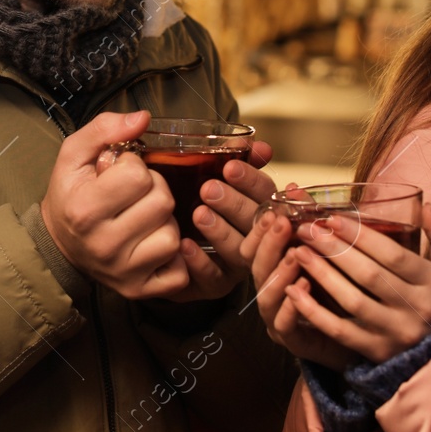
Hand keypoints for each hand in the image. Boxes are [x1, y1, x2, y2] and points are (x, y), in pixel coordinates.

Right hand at [40, 110, 187, 298]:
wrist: (59, 244)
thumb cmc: (71, 194)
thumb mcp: (74, 154)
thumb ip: (105, 128)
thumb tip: (142, 118)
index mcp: (84, 210)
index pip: (138, 175)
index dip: (134, 167)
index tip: (118, 174)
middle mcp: (103, 246)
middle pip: (162, 203)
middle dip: (154, 190)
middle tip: (134, 194)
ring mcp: (123, 272)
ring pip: (173, 235)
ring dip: (164, 222)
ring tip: (142, 218)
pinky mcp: (138, 290)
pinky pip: (179, 272)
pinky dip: (173, 257)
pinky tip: (152, 243)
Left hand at [156, 139, 277, 302]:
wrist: (164, 246)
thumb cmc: (195, 204)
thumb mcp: (213, 179)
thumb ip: (237, 160)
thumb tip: (260, 146)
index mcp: (261, 208)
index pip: (266, 193)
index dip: (251, 180)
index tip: (230, 167)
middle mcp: (258, 239)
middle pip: (256, 223)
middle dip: (234, 205)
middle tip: (209, 189)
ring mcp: (240, 265)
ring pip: (239, 251)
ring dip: (220, 232)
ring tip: (198, 214)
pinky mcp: (218, 285)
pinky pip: (214, 278)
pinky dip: (200, 262)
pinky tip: (185, 245)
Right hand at [243, 208, 355, 370]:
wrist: (362, 331)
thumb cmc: (340, 284)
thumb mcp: (324, 247)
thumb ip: (308, 219)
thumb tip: (293, 185)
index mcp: (273, 267)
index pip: (253, 246)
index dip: (259, 228)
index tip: (272, 209)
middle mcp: (270, 291)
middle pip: (256, 267)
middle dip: (267, 244)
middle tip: (281, 223)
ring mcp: (277, 317)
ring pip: (266, 296)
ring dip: (279, 274)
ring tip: (296, 255)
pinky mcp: (292, 341)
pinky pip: (284, 325)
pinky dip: (292, 306)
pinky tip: (305, 288)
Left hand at [284, 202, 430, 362]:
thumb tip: (428, 207)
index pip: (393, 255)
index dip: (361, 236)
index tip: (332, 218)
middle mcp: (415, 309)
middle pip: (369, 275)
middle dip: (335, 249)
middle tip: (307, 228)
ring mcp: (394, 333)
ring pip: (352, 301)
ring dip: (322, 274)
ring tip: (299, 251)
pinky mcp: (374, 352)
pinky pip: (339, 331)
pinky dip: (314, 312)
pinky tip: (294, 291)